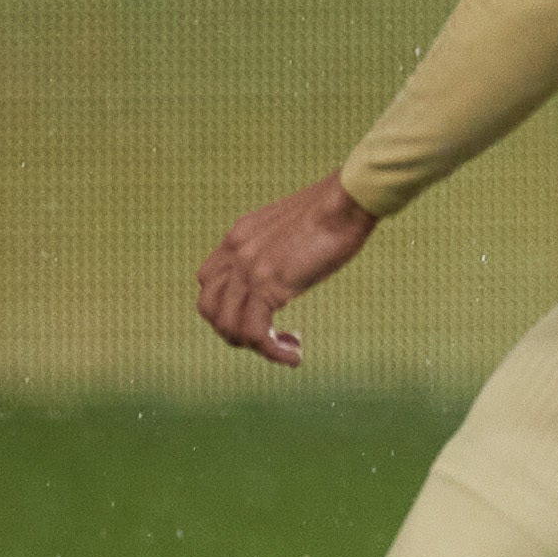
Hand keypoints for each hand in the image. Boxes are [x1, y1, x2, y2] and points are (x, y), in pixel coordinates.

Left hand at [196, 173, 377, 366]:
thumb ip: (285, 244)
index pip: (209, 280)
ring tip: (287, 349)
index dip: (227, 305)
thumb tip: (299, 258)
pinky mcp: (269, 284)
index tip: (264, 313)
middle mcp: (235, 252)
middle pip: (209, 307)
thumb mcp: (298, 225)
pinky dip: (272, 352)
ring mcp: (248, 269)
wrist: (348, 200)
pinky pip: (256, 332)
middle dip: (234, 331)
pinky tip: (294, 357)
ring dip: (255, 346)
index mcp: (239, 236)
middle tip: (269, 337)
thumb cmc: (339, 209)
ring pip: (228, 325)